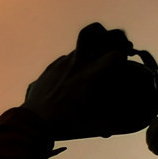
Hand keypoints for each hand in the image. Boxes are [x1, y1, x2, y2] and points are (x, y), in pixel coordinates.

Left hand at [22, 23, 133, 139]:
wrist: (34, 122)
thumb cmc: (66, 124)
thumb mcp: (93, 125)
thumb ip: (111, 122)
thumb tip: (123, 126)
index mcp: (91, 75)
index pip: (116, 54)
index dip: (123, 55)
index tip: (123, 61)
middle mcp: (77, 63)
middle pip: (91, 31)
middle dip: (105, 34)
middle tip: (110, 44)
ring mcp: (62, 63)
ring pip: (79, 47)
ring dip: (89, 52)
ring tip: (92, 65)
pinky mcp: (50, 68)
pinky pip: (65, 59)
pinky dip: (73, 64)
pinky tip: (72, 78)